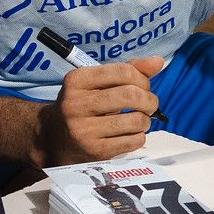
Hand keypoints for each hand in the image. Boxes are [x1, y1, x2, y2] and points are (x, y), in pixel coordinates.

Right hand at [36, 58, 166, 164]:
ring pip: (136, 120)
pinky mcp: (95, 150)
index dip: (142, 78)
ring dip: (146, 120)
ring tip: (140, 119)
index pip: (122, 72)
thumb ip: (127, 70)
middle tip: (149, 104)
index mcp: (76, 81)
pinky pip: (133, 141)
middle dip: (149, 100)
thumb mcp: (97, 83)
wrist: (55, 137)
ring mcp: (84, 130)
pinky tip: (130, 133)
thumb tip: (158, 62)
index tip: (143, 85)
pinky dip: (139, 136)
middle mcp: (76, 104)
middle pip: (130, 95)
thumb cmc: (83, 105)